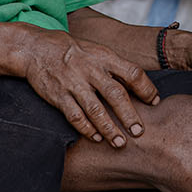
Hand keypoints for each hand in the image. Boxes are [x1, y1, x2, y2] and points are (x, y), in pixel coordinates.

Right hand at [16, 29, 160, 148]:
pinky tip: (95, 137)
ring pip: (95, 109)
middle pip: (115, 94)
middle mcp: (90, 70)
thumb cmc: (73, 52)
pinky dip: (85, 128)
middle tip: (139, 132)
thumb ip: (115, 67)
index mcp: (104, 57)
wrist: (36, 48)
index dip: (146, 88)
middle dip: (129, 115)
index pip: (131, 72)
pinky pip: (74, 115)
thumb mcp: (97, 51)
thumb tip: (141, 86)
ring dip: (108, 128)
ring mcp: (73, 83)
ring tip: (119, 143)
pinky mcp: (58, 96)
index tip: (155, 102)